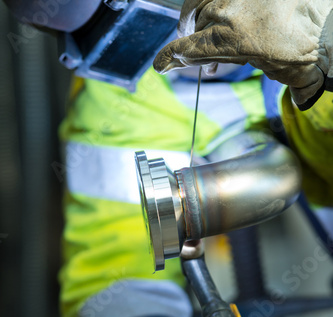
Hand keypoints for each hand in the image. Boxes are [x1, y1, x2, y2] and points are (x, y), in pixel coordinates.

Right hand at [153, 0, 332, 109]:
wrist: (332, 18)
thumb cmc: (314, 46)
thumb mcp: (286, 71)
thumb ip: (257, 71)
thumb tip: (272, 82)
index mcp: (233, 39)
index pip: (189, 48)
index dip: (171, 58)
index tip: (160, 65)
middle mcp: (230, 9)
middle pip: (195, 23)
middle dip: (194, 39)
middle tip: (201, 53)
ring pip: (204, 1)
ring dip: (200, 15)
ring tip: (207, 27)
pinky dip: (214, 2)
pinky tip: (223, 10)